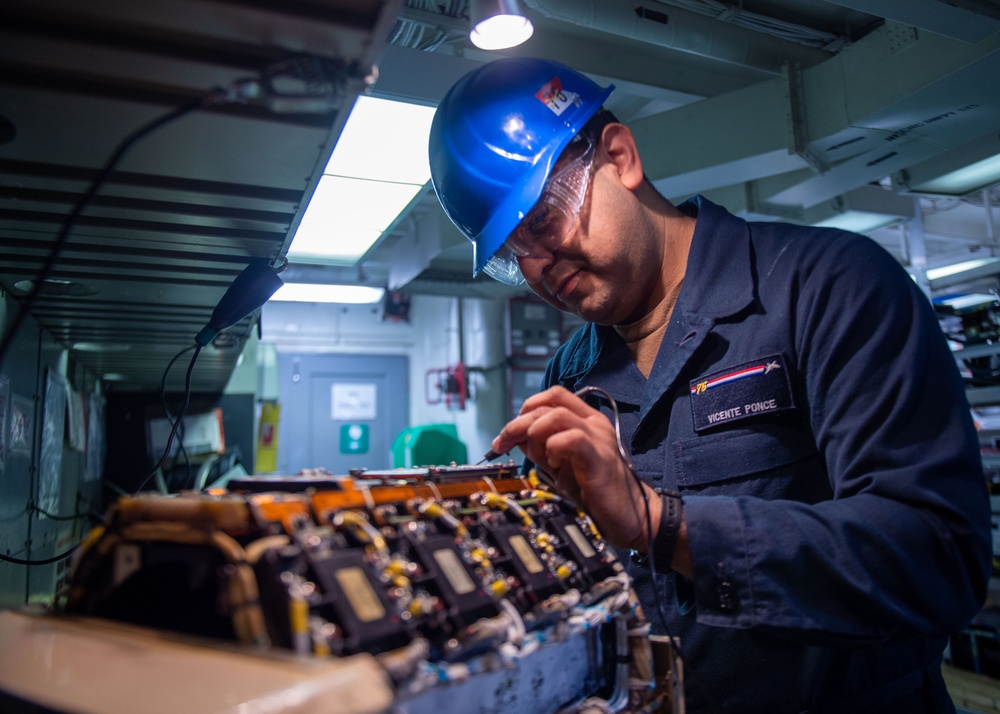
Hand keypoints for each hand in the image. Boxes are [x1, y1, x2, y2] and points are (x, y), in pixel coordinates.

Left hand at [492, 386, 659, 550]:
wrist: (630, 516)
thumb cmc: (594, 492)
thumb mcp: (559, 465)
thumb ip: (540, 447)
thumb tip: (513, 437)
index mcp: (585, 421)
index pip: (552, 396)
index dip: (525, 409)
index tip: (506, 435)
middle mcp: (593, 423)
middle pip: (549, 403)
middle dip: (518, 423)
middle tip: (503, 445)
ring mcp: (598, 438)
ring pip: (557, 415)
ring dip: (534, 434)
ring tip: (538, 458)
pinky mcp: (599, 458)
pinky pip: (571, 439)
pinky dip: (553, 448)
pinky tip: (554, 465)